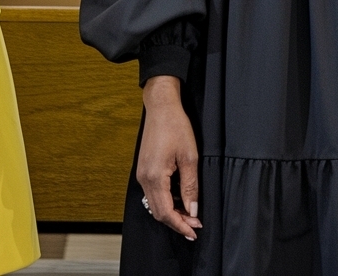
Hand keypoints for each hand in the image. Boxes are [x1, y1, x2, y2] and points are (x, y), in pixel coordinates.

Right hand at [138, 75, 201, 240]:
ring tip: (190, 213)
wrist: (161, 106)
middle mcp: (144, 179)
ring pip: (155, 204)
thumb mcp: (189, 156)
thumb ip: (190, 186)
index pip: (166, 212)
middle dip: (177, 221)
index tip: (194, 231)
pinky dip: (166, 201)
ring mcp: (142, 174)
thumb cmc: (176, 126)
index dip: (180, 225)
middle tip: (195, 224)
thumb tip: (192, 210)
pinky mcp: (143, 169)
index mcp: (155, 177)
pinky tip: (179, 199)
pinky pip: (153, 193)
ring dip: (172, 212)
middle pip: (158, 212)